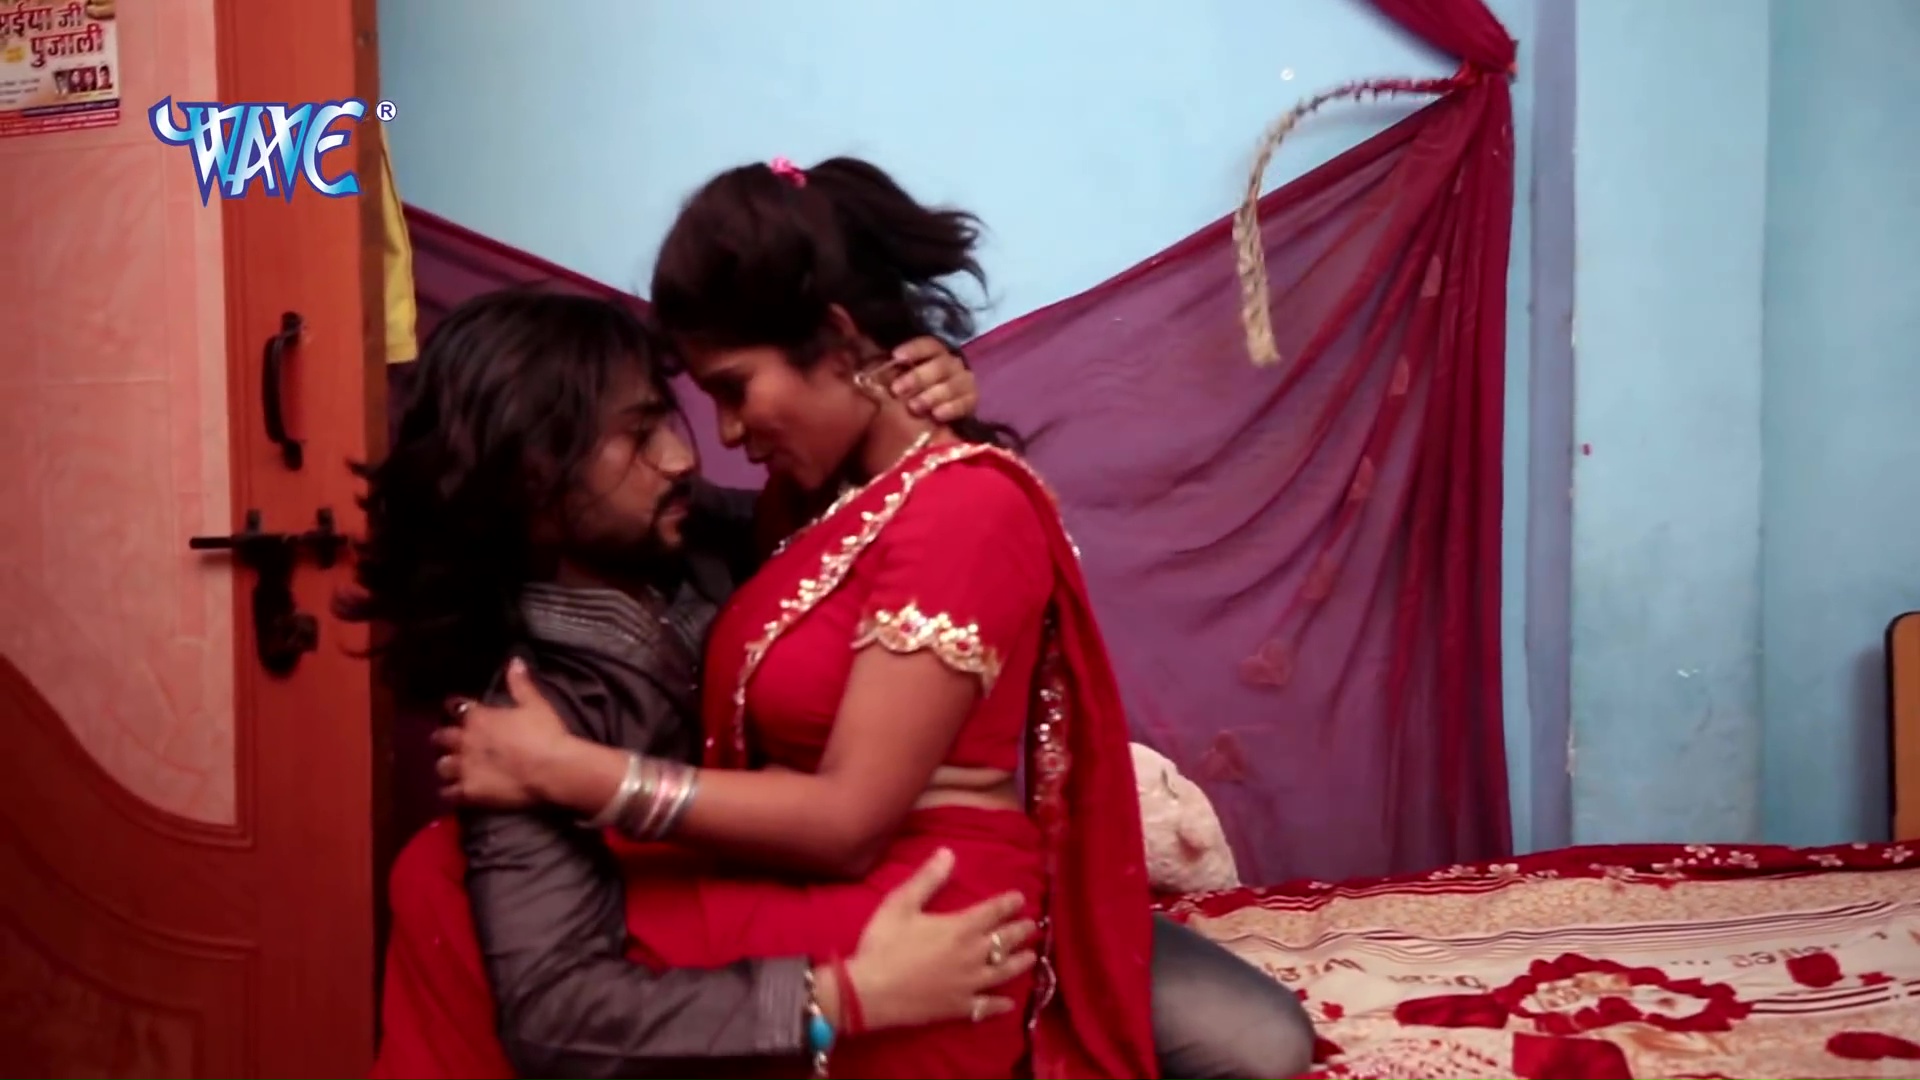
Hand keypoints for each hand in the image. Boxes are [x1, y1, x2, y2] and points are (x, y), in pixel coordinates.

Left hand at [435, 657, 574, 808]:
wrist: (551, 769)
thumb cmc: (545, 733)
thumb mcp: (536, 704)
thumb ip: (520, 683)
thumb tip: (514, 660)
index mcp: (479, 717)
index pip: (455, 707)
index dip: (453, 708)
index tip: (454, 709)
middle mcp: (465, 741)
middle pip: (440, 737)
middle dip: (443, 738)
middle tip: (451, 742)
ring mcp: (464, 767)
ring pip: (441, 766)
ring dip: (446, 766)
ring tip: (453, 769)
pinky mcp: (468, 791)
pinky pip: (447, 793)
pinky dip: (450, 792)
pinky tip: (455, 792)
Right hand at [837, 848, 1037, 1030]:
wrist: (870, 992)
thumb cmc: (883, 944)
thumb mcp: (901, 903)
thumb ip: (928, 879)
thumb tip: (948, 853)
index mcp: (960, 927)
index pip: (993, 912)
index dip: (1008, 903)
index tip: (1020, 898)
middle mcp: (972, 955)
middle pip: (1004, 941)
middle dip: (1020, 932)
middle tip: (1032, 926)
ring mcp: (968, 984)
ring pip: (1003, 972)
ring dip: (1020, 963)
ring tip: (1031, 957)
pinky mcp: (958, 1007)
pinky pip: (985, 1006)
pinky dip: (1000, 1004)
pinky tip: (1009, 1004)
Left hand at [886, 337, 976, 421]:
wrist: (925, 429)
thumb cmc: (905, 399)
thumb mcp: (891, 382)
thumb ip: (884, 370)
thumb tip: (866, 356)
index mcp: (933, 355)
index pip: (929, 345)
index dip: (914, 349)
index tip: (896, 356)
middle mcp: (951, 365)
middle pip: (941, 364)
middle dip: (919, 376)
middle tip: (897, 390)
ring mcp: (964, 383)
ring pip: (954, 383)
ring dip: (933, 394)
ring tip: (914, 407)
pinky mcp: (971, 403)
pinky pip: (966, 403)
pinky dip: (952, 408)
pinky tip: (937, 415)